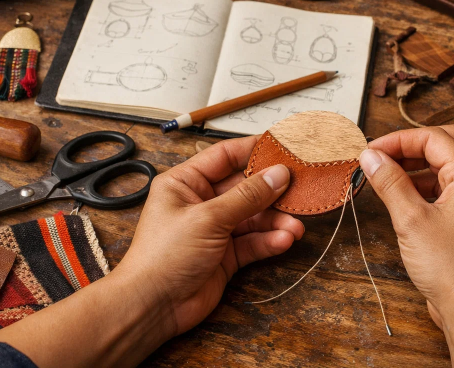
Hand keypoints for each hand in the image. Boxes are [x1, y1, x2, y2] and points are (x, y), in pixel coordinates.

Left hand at [120, 135, 303, 334]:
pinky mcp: (225, 255)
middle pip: (244, 187)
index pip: (225, 156)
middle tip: (299, 187)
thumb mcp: (208, 218)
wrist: (153, 306)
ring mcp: (214, 229)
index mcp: (186, 182)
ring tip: (295, 225)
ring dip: (275, 220)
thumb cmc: (163, 255)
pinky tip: (284, 240)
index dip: (254, 150)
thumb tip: (277, 174)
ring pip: (253, 217)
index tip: (283, 147)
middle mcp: (201, 202)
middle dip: (272, 190)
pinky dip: (269, 240)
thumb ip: (246, 196)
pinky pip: (253, 241)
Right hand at [359, 126, 453, 366]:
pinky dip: (427, 185)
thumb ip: (389, 182)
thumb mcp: (411, 220)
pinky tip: (404, 197)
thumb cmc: (453, 270)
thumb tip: (371, 156)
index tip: (370, 152)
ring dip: (417, 166)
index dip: (397, 140)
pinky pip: (452, 187)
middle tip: (378, 159)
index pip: (433, 137)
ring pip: (449, 165)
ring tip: (386, 179)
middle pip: (445, 144)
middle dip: (409, 147)